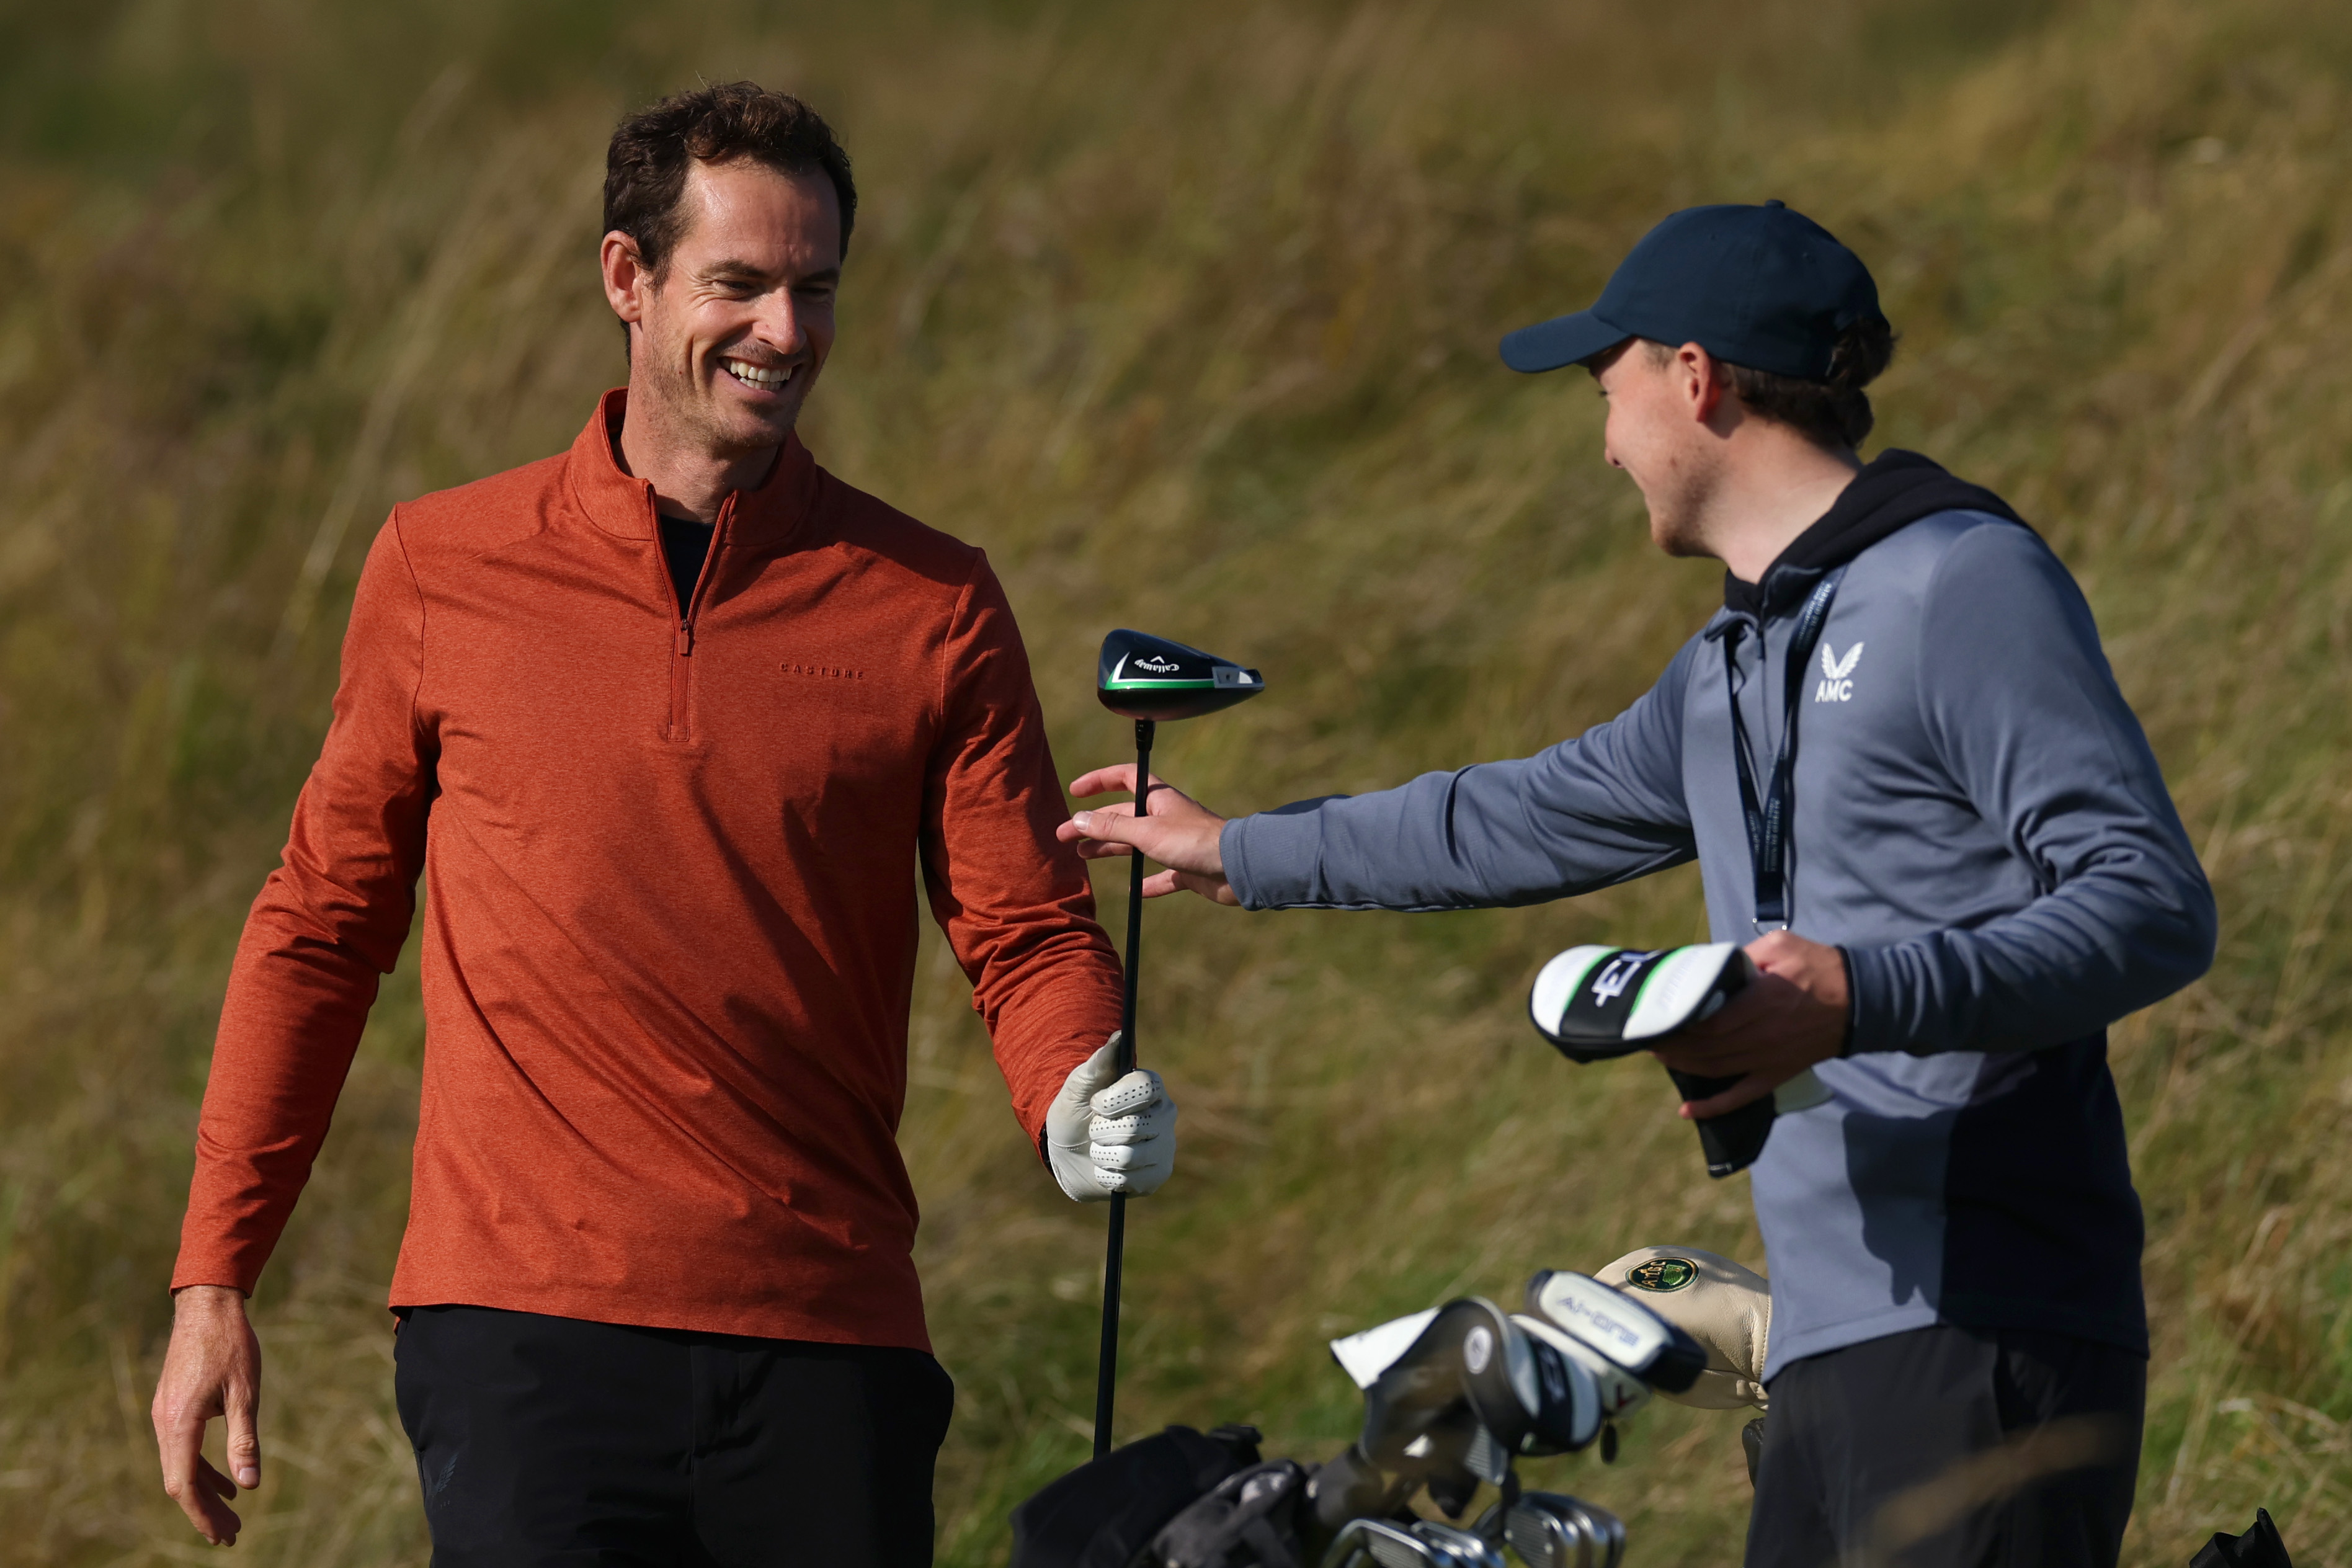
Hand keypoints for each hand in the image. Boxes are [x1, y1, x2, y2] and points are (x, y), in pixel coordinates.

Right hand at [151, 1284, 262, 1545]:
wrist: (207, 1307)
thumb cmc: (231, 1346)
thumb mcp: (245, 1394)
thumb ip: (244, 1442)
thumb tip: (250, 1487)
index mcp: (179, 1424)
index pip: (183, 1485)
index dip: (201, 1515)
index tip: (222, 1536)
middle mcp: (165, 1424)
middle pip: (181, 1482)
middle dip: (205, 1512)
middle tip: (232, 1537)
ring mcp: (166, 1416)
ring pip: (182, 1467)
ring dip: (205, 1493)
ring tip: (232, 1517)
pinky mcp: (174, 1408)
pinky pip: (184, 1450)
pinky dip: (204, 1470)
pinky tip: (228, 1483)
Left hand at [1044, 1035, 1177, 1199]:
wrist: (1069, 1152)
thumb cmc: (1076, 1112)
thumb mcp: (1077, 1087)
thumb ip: (1097, 1064)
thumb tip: (1119, 1036)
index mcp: (1150, 1086)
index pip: (1146, 1086)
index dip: (1115, 1098)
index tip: (1095, 1103)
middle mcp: (1165, 1114)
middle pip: (1134, 1126)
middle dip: (1100, 1131)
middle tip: (1094, 1129)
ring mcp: (1165, 1147)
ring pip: (1129, 1157)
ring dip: (1101, 1154)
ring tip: (1099, 1149)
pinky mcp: (1157, 1175)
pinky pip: (1128, 1180)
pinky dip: (1106, 1175)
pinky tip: (1107, 1167)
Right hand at [1059, 766, 1235, 904]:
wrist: (1238, 867)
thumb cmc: (1194, 842)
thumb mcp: (1146, 832)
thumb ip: (1112, 827)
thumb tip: (1077, 819)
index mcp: (1158, 799)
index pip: (1124, 778)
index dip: (1099, 781)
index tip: (1075, 791)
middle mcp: (1166, 817)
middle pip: (1123, 816)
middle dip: (1093, 824)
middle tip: (1064, 838)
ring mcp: (1177, 843)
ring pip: (1136, 844)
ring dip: (1110, 848)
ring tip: (1084, 857)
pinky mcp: (1188, 868)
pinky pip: (1164, 875)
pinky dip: (1149, 882)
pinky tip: (1137, 891)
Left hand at [1647, 931, 1849, 1118]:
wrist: (1862, 1002)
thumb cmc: (1819, 968)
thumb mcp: (1780, 947)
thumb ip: (1741, 956)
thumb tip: (1708, 967)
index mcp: (1759, 1003)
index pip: (1707, 1021)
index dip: (1677, 1022)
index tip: (1656, 1014)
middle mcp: (1760, 1037)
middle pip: (1704, 1047)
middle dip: (1671, 1043)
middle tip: (1647, 1033)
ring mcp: (1768, 1060)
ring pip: (1715, 1070)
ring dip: (1682, 1066)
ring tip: (1659, 1055)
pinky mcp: (1776, 1074)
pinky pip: (1741, 1096)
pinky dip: (1713, 1107)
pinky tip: (1687, 1111)